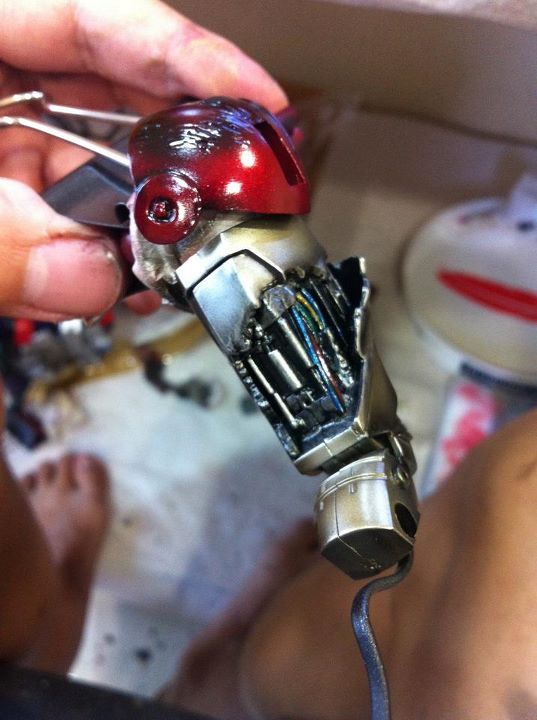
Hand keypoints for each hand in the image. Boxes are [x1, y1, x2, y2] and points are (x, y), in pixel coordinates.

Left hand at [0, 0, 286, 319]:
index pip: (97, 17)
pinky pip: (75, 216)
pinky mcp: (15, 195)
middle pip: (120, 98)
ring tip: (181, 255)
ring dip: (147, 222)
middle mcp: (4, 88)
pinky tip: (130, 279)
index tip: (255, 98)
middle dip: (181, 154)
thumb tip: (90, 278)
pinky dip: (107, 254)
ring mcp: (10, 143)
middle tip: (235, 190)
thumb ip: (3, 237)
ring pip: (104, 172)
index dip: (187, 53)